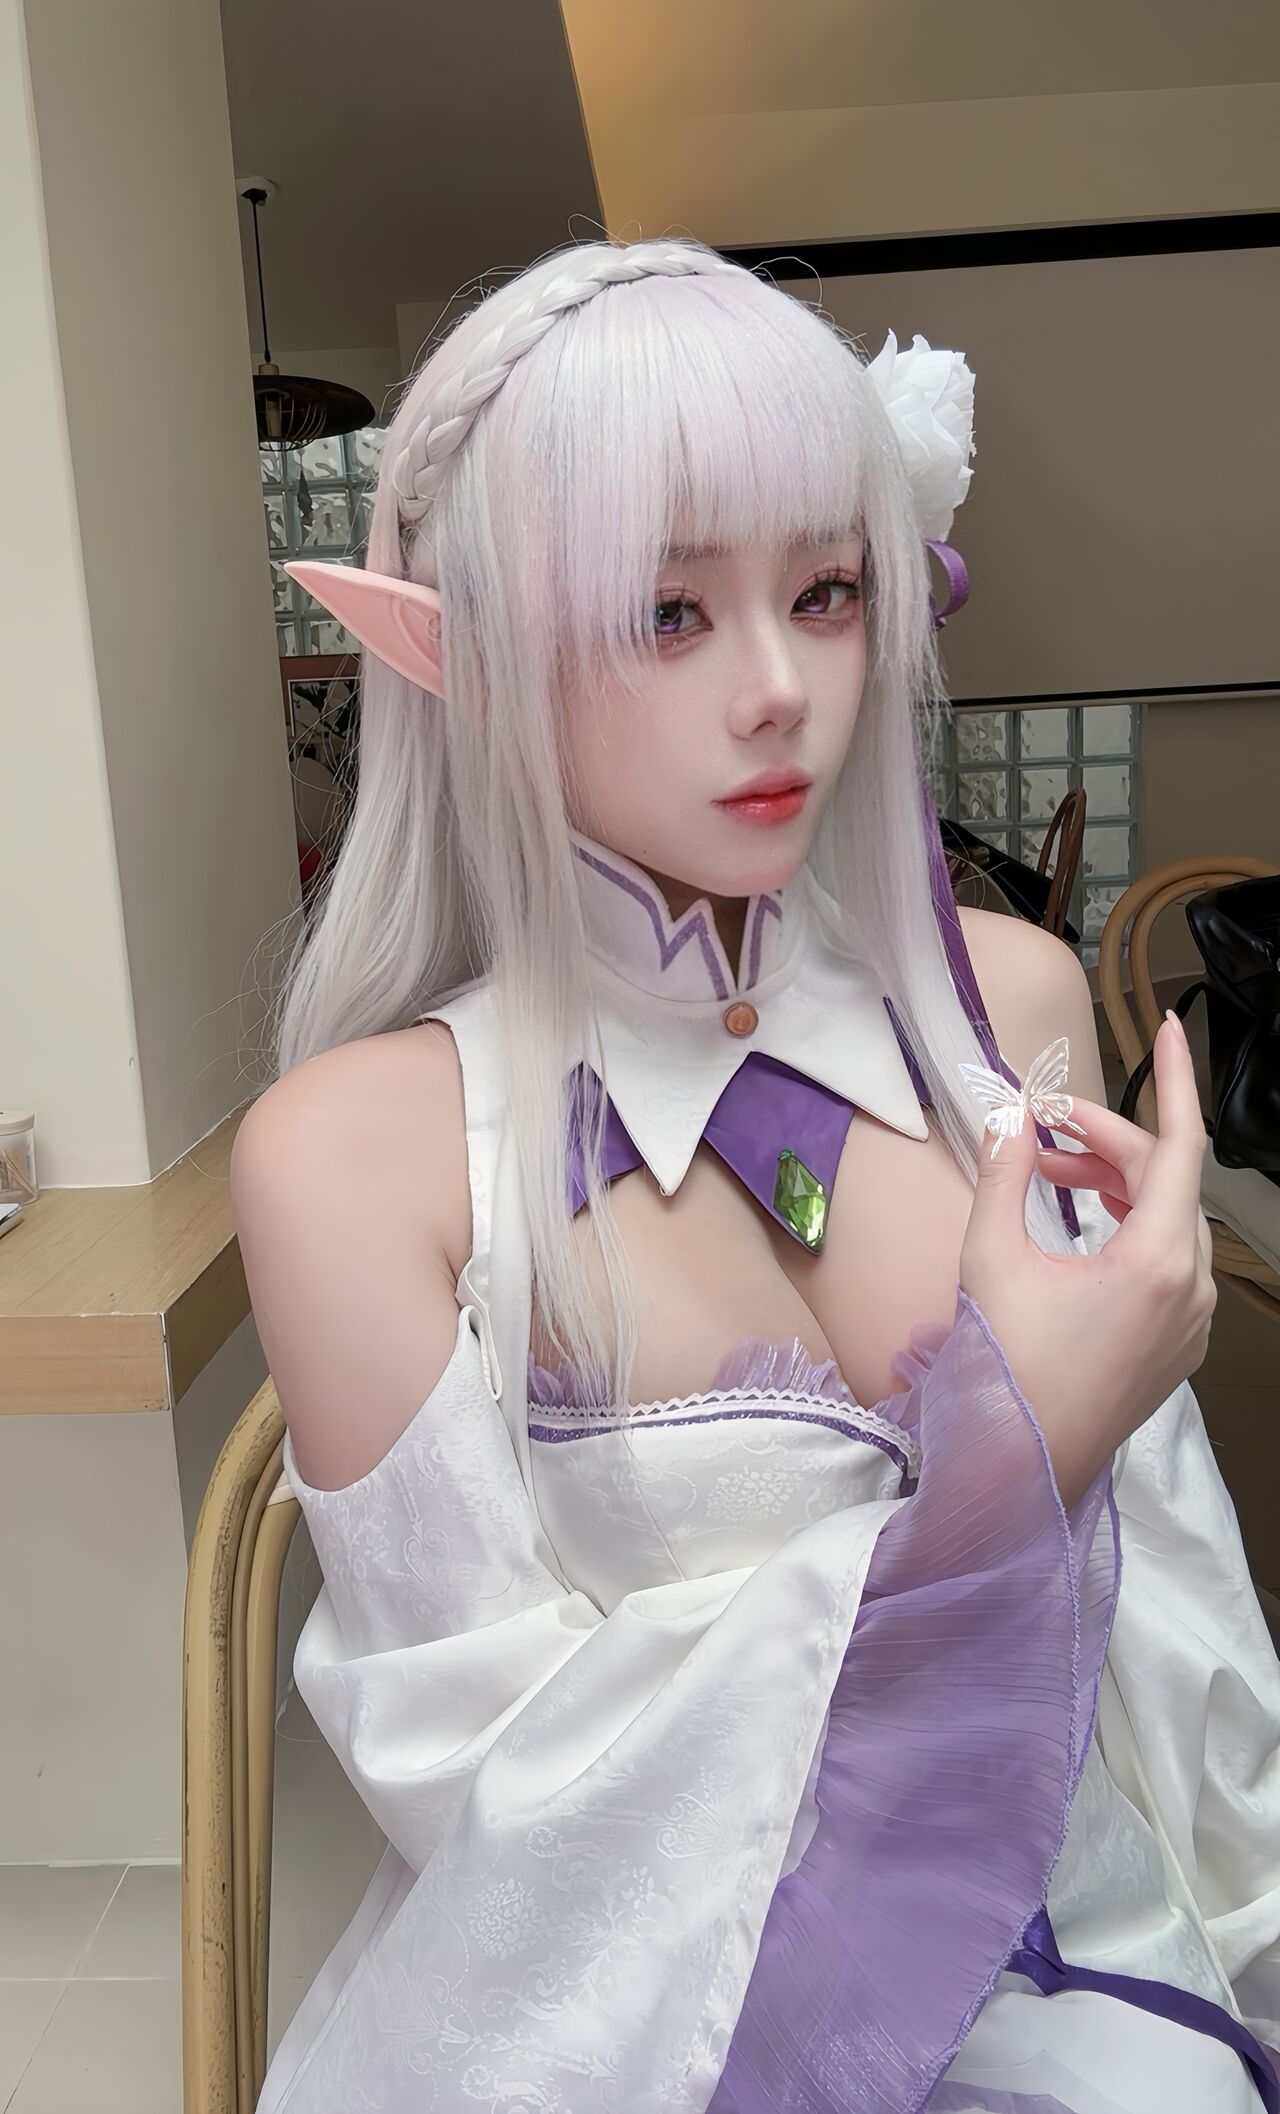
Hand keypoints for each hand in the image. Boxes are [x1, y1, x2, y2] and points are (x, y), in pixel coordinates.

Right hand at [958, 1014, 1216, 1506]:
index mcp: (1156, 1263)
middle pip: (1166, 1179)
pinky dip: (1127, 1225)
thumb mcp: (990, 1260)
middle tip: (1041, 1127)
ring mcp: (1189, 1322)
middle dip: (1107, 1139)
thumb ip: (1004, 1175)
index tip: (1162, 1026)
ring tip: (1050, 1170)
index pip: (1178, 1144)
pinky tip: (1079, 1223)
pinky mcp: (1176, 1346)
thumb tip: (1008, 1116)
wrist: (1019, 1474)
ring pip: (1168, 1219)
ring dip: (1115, 1182)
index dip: (1172, 1078)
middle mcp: (1189, 1289)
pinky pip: (1168, 1261)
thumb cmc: (1002, 1371)